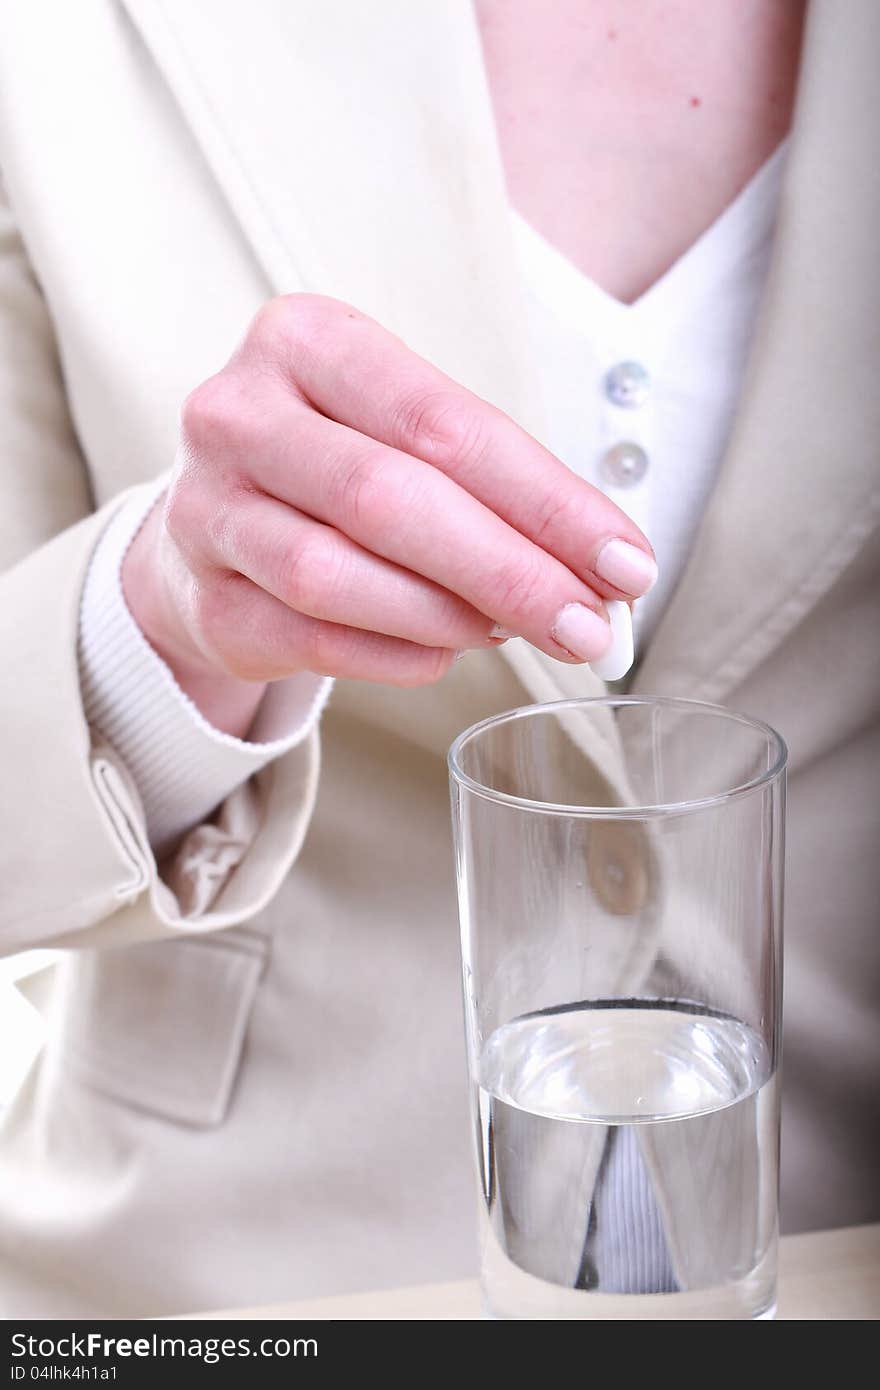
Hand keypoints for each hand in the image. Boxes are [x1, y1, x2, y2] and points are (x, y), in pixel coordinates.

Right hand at [123, 295, 656, 735]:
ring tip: (507, 631)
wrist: (217, 523)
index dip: (546, 501)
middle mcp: (238, 413)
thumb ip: (497, 488)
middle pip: (388, 498)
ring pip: (335, 576)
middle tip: (588, 626)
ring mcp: (206, 508)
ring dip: (446, 617)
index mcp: (306, 340)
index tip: (625, 563)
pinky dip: (395, 656)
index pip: (444, 424)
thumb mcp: (406, 435)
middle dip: (507, 571)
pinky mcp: (202, 597)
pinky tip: (441, 653)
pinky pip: (311, 638)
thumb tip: (608, 570)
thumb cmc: (338, 464)